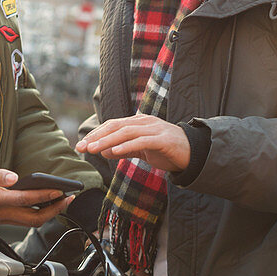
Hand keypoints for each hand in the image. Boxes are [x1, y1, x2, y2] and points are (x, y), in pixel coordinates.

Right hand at [0, 162, 73, 226]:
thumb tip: (14, 177)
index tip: (60, 190)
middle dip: (54, 209)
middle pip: (33, 217)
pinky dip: (37, 212)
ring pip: (29, 221)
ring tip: (62, 200)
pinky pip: (22, 219)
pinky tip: (44, 202)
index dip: (45, 195)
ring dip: (47, 212)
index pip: (25, 199)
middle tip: (69, 198)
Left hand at [74, 113, 190, 171]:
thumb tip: (103, 151)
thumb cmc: (166, 151)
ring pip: (126, 132)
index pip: (112, 125)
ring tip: (93, 149)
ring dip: (107, 141)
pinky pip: (141, 141)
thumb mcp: (141, 150)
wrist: (194, 153)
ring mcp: (154, 129)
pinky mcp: (163, 139)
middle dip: (97, 136)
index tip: (82, 145)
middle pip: (116, 126)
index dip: (96, 134)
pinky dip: (126, 146)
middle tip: (82, 147)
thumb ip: (124, 149)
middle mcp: (145, 121)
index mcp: (139, 122)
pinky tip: (114, 151)